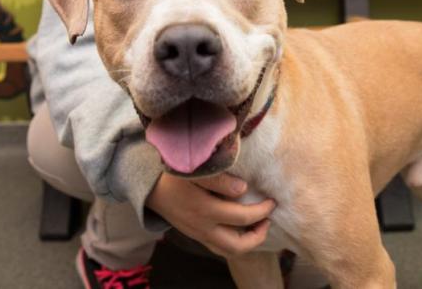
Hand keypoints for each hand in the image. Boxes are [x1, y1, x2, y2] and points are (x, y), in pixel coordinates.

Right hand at [146, 172, 274, 257]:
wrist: (150, 189)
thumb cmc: (174, 175)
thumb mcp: (194, 171)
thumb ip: (219, 179)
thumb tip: (243, 189)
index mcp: (205, 210)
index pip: (243, 217)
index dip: (262, 210)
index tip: (271, 200)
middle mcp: (203, 228)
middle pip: (238, 246)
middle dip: (258, 235)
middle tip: (268, 219)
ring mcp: (199, 235)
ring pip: (229, 251)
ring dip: (248, 242)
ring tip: (258, 225)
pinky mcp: (196, 236)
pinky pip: (219, 248)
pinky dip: (234, 243)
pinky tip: (241, 228)